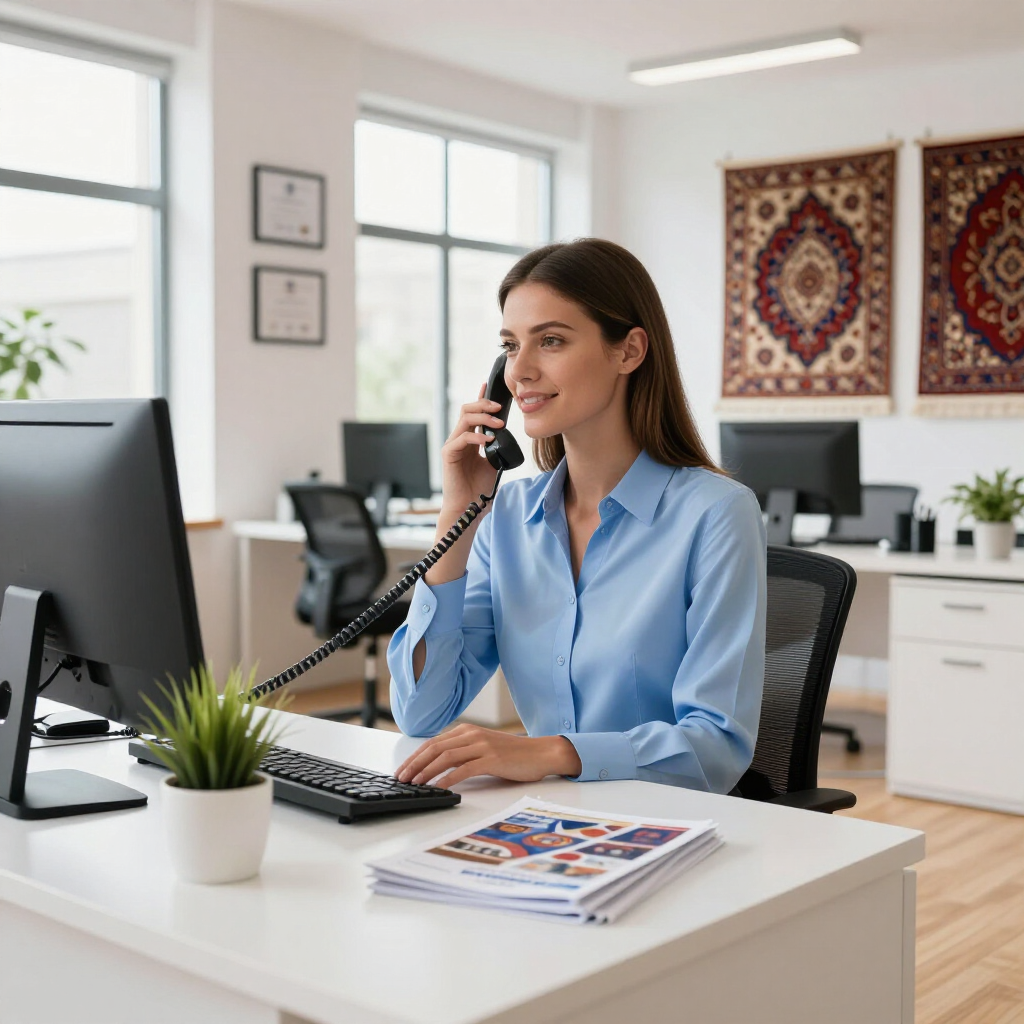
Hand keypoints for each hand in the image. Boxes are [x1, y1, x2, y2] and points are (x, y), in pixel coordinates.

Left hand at [396, 723, 582, 788]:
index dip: (414, 756)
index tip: (402, 770)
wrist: (541, 753)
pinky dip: (448, 779)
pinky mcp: (491, 759)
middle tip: (401, 778)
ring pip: (445, 758)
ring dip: (426, 771)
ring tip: (414, 784)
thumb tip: (437, 767)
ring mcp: (482, 746)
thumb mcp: (484, 747)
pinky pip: (464, 769)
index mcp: (467, 730)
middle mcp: (472, 734)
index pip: (433, 743)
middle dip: (414, 764)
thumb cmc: (513, 755)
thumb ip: (464, 752)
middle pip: (434, 748)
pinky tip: (439, 788)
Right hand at [439, 384, 504, 512]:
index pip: (473, 413)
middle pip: (467, 409)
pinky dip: (476, 436)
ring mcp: (452, 445)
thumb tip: (504, 434)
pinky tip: (488, 440)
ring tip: (499, 425)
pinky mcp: (448, 454)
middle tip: (499, 409)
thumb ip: (496, 447)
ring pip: (464, 419)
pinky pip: (462, 437)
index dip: (480, 398)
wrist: (469, 507)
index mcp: (469, 439)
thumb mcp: (493, 463)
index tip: (487, 385)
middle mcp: (459, 439)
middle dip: (483, 405)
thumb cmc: (479, 488)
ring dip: (483, 418)